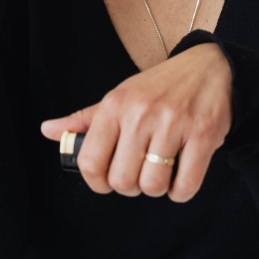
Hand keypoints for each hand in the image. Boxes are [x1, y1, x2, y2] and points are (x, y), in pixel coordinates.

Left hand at [40, 43, 232, 201]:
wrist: (210, 67)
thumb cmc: (160, 87)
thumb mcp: (119, 97)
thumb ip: (85, 119)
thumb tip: (47, 130)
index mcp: (115, 105)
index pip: (90, 162)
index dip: (97, 183)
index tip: (108, 181)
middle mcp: (141, 113)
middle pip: (122, 181)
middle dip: (130, 187)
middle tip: (140, 172)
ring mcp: (173, 124)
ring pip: (152, 185)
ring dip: (157, 188)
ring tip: (162, 170)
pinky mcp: (203, 135)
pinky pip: (184, 186)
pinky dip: (180, 191)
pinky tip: (181, 175)